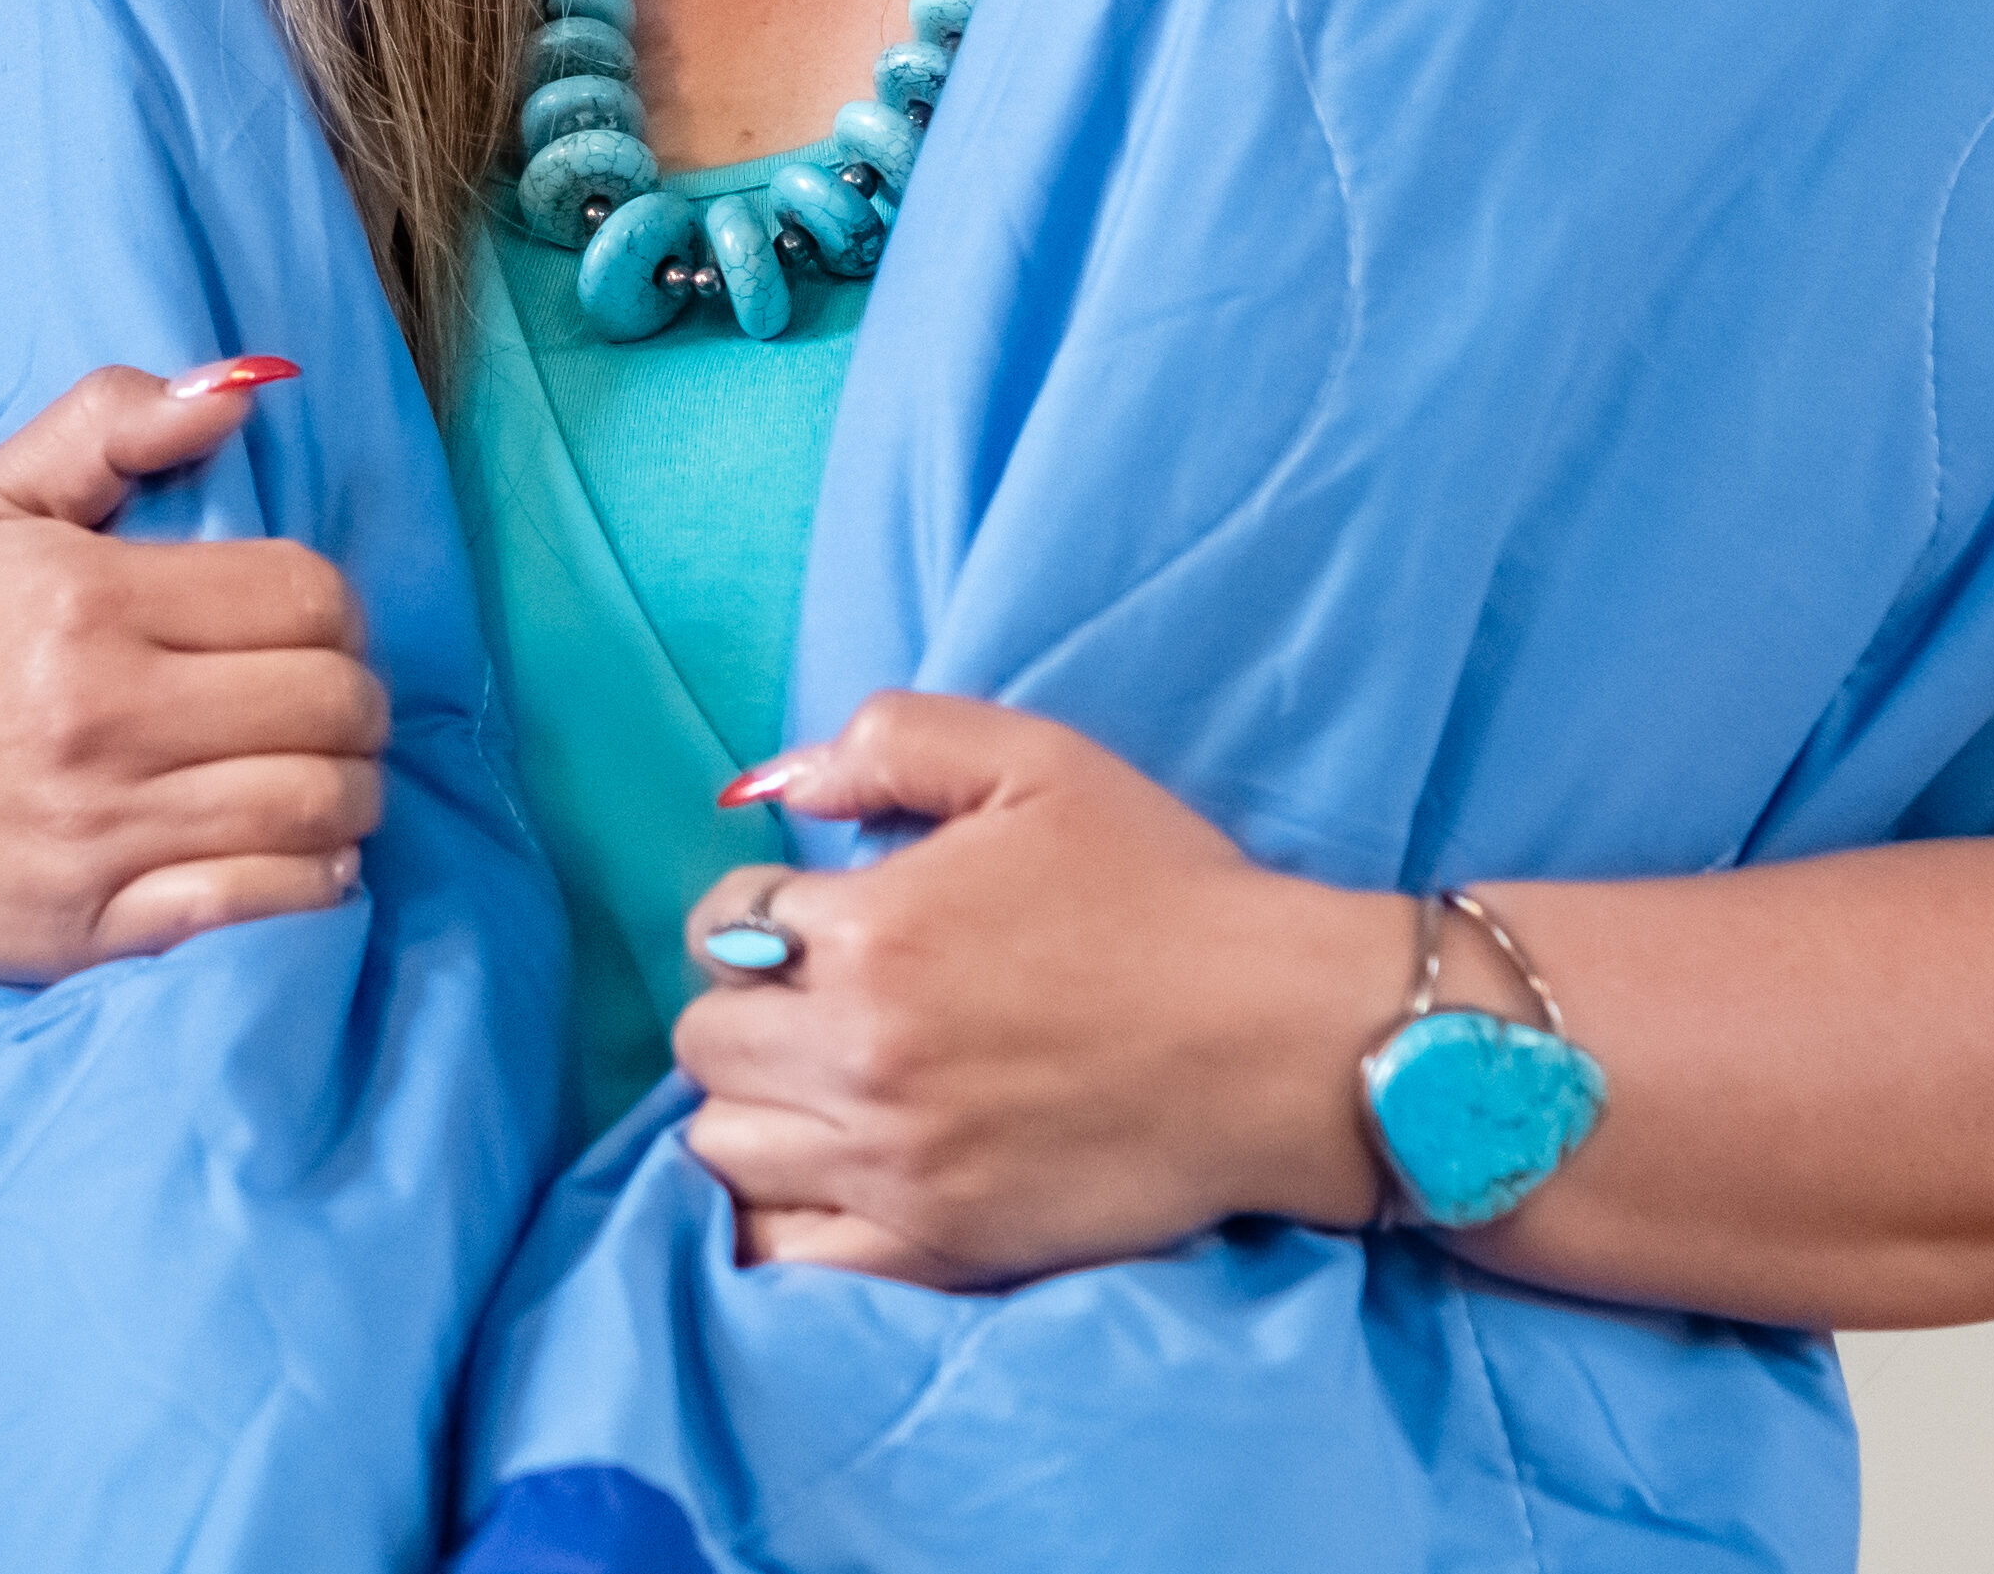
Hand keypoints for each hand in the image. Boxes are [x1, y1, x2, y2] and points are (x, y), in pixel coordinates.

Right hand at [0, 363, 387, 988]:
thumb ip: (110, 422)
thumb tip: (240, 391)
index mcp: (87, 601)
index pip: (305, 593)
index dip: (334, 608)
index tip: (310, 627)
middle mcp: (102, 715)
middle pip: (331, 701)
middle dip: (357, 701)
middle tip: (332, 706)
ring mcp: (105, 829)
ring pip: (318, 804)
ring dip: (353, 791)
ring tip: (329, 777)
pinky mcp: (103, 924)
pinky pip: (267, 900)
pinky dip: (314, 881)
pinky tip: (309, 856)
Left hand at [670, 694, 1413, 1287]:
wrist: (1285, 1040)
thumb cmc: (1169, 890)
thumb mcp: (1036, 763)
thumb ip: (890, 743)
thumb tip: (764, 789)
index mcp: (872, 930)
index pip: (722, 927)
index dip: (760, 920)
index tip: (814, 930)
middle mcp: (861, 1052)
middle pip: (707, 1042)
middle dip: (751, 1011)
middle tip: (821, 1007)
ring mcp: (893, 1162)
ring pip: (723, 1148)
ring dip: (757, 1111)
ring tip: (826, 1089)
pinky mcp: (936, 1245)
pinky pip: (785, 1250)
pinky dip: (782, 1214)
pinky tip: (829, 1176)